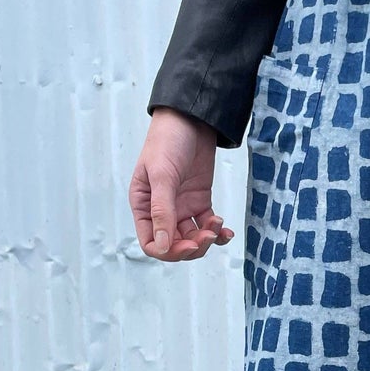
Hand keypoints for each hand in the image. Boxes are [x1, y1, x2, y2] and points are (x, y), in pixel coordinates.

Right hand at [129, 108, 234, 262]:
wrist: (191, 119)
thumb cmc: (167, 141)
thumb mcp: (162, 176)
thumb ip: (161, 211)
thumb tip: (161, 246)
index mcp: (143, 205)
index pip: (151, 242)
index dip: (168, 251)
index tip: (187, 244)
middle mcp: (161, 209)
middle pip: (174, 244)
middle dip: (191, 247)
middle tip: (207, 237)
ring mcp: (181, 206)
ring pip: (192, 238)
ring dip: (206, 238)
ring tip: (217, 224)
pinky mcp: (199, 201)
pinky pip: (207, 225)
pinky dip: (217, 231)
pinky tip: (226, 230)